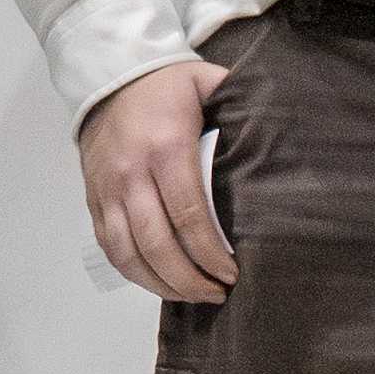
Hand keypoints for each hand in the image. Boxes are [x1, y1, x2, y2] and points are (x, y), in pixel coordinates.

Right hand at [77, 55, 234, 302]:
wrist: (108, 77)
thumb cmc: (165, 86)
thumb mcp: (207, 84)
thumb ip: (239, 108)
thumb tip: (280, 137)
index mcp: (165, 148)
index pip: (190, 216)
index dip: (211, 254)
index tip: (232, 273)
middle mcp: (132, 173)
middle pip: (159, 245)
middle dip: (190, 280)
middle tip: (217, 294)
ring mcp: (108, 191)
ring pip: (130, 254)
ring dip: (162, 285)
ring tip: (193, 296)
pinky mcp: (94, 201)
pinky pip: (111, 249)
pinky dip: (135, 274)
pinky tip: (161, 284)